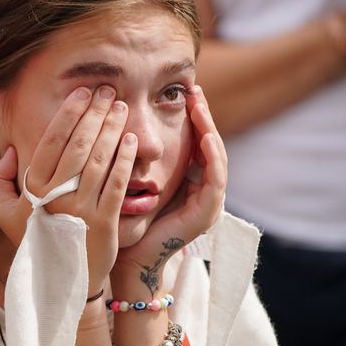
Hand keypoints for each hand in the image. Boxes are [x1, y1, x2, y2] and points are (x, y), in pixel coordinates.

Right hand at [0, 86, 137, 295]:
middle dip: (95, 114)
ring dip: (112, 130)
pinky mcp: (105, 222)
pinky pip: (117, 184)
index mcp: (32, 189)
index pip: (52, 142)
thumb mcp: (4, 212)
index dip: (68, 114)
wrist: (60, 279)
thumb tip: (11, 150)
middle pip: (78, 145)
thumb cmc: (34, 238)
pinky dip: (125, 159)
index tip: (82, 93)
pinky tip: (131, 140)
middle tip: (108, 92)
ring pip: (98, 160)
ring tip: (122, 108)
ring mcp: (81, 209)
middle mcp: (56, 196)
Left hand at [112, 85, 225, 294]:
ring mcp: (209, 202)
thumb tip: (130, 119)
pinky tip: (205, 137)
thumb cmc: (129, 217)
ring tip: (200, 107)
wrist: (130, 254)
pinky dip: (212, 156)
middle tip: (196, 90)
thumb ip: (143, 154)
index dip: (194, 116)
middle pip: (210, 144)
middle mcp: (204, 189)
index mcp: (191, 181)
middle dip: (204, 116)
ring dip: (210, 130)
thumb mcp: (137, 176)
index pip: (198, 141)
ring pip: (217, 157)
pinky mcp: (207, 213)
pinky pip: (216, 179)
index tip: (186, 90)